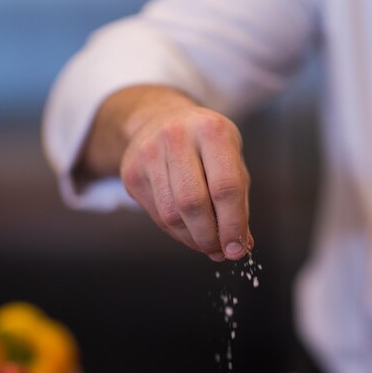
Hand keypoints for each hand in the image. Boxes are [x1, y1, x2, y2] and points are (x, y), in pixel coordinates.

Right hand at [79, 86, 252, 261]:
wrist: (160, 121)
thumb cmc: (206, 147)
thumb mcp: (231, 161)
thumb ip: (238, 203)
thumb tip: (240, 245)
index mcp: (212, 130)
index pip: (225, 187)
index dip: (232, 225)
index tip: (236, 250)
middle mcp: (176, 136)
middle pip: (193, 203)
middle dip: (209, 237)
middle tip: (219, 252)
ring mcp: (148, 153)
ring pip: (171, 214)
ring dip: (192, 239)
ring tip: (206, 244)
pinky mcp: (131, 173)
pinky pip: (157, 216)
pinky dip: (176, 232)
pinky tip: (188, 231)